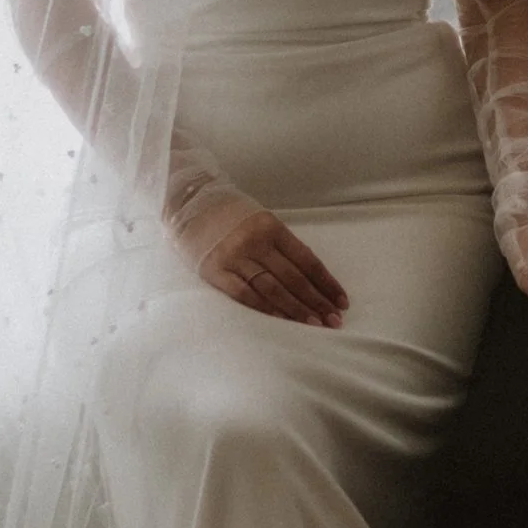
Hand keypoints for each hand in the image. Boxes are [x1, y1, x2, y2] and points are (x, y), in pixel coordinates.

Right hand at [186, 204, 347, 326]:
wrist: (186, 202)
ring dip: (295, 310)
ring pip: (272, 289)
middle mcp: (255, 242)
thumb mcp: (260, 220)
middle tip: (334, 320)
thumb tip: (308, 278)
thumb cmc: (228, 213)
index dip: (326, 283)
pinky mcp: (215, 271)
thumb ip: (280, 245)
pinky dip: (264, 308)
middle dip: (316, 302)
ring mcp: (234, 257)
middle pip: (294, 278)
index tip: (341, 301)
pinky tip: (280, 321)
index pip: (307, 260)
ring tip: (314, 325)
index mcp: (272, 227)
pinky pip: (244, 294)